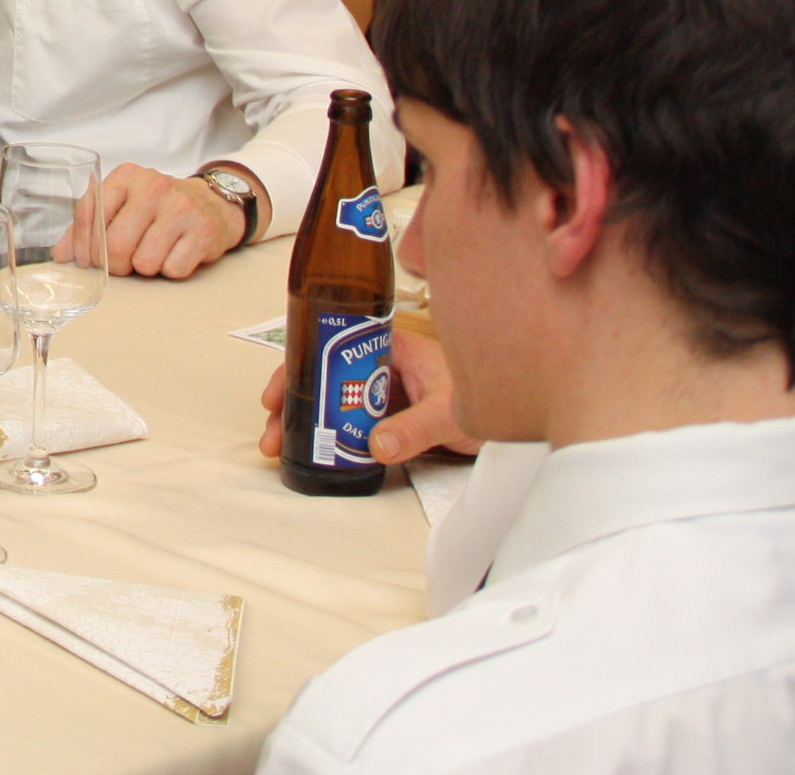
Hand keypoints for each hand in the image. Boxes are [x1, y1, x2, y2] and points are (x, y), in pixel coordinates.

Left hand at [93, 163, 250, 278]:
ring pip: (144, 262)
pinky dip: (170, 270)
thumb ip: (90, 225)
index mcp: (127, 176)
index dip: (82, 245)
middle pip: (116, 244)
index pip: (89, 213)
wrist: (211, 204)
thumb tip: (62, 255)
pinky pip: (172, 270)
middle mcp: (153, 187)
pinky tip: (175, 253)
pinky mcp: (203, 231)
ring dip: (145, 267)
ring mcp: (180, 208)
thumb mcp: (123, 204)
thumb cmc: (158, 207)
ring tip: (154, 251)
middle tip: (124, 262)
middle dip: (115, 264)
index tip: (86, 261)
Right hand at [259, 327, 475, 465]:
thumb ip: (414, 430)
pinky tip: (311, 449)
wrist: (521, 414)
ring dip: (306, 419)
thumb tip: (374, 445)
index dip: (300, 365)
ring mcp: (386, 390)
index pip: (334, 345)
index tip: (280, 389)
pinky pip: (352, 419)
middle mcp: (384, 364)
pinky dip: (328, 433)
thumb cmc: (496, 394)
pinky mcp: (392, 414)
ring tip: (282, 445)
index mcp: (393, 346)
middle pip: (325, 373)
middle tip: (273, 427)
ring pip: (334, 398)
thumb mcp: (449, 414)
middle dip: (292, 399)